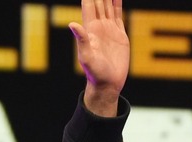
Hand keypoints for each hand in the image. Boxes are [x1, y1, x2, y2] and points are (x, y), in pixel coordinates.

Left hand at [69, 0, 129, 115]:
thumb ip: (81, 40)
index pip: (88, 5)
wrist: (108, 83)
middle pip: (98, 1)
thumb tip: (72, 24)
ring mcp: (109, 29)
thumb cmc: (95, 73)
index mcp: (89, 29)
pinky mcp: (119, 34)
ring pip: (107, 5)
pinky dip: (117, 2)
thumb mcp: (87, 56)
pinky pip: (117, 14)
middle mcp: (98, 26)